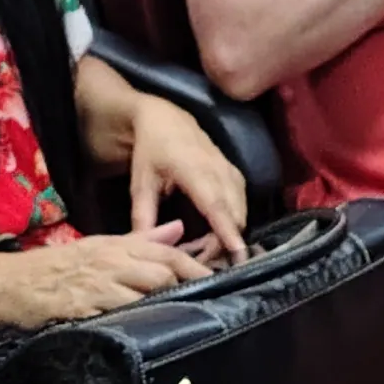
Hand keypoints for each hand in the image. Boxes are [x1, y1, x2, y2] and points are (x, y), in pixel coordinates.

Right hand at [0, 227, 210, 325]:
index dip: (195, 266)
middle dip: (189, 285)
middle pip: (163, 270)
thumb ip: (141, 241)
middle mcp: (111, 262)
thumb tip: (178, 231)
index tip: (218, 279)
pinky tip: (151, 330)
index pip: (166, 252)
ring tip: (188, 316)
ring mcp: (98, 286)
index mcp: (116, 246)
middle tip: (211, 301)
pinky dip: (138, 319)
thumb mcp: (99, 246)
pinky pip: (119, 314)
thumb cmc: (54, 268)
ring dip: (168, 303)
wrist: (8, 284)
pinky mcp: (84, 309)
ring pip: (146, 291)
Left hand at [120, 95, 247, 261]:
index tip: (238, 254)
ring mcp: (231, 170)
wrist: (164, 118)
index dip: (227, 231)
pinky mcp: (236, 175)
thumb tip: (146, 250)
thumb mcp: (141, 183)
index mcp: (193, 169)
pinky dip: (233, 223)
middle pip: (234, 214)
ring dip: (228, 235)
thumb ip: (143, 217)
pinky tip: (215, 236)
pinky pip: (242, 204)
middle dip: (223, 244)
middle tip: (201, 265)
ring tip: (204, 253)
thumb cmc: (150, 151)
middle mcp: (219, 169)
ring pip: (241, 211)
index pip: (216, 204)